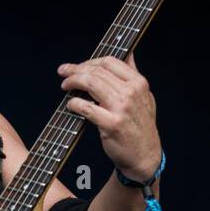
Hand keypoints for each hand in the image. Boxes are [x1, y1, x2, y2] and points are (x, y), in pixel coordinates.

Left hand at [57, 52, 160, 181]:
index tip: (77, 66)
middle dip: (76, 70)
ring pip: (90, 84)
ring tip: (65, 86)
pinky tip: (70, 104)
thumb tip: (128, 54)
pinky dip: (74, 103)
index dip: (89, 61)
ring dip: (72, 82)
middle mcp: (131, 93)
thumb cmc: (141, 127)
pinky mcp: (111, 124)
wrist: (145, 156)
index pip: (109, 61)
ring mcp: (122, 108)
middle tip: (64, 73)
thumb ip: (134, 75)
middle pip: (97, 71)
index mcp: (139, 83)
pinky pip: (86, 107)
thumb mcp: (145, 97)